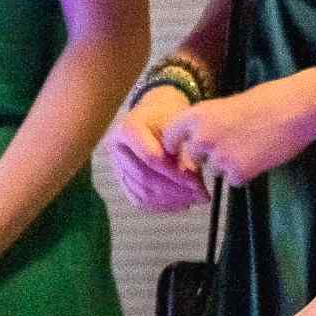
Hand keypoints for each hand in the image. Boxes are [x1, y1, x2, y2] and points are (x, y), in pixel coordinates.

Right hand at [96, 90, 204, 213]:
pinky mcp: (121, 177)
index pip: (151, 158)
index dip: (175, 174)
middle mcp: (116, 148)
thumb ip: (184, 154)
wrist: (154, 110)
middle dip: (175, 191)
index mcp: (128, 129)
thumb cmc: (168, 115)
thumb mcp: (178, 127)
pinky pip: (138, 198)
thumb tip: (195, 186)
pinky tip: (179, 204)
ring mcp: (116, 164)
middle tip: (199, 196)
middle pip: (145, 178)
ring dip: (169, 201)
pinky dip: (159, 205)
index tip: (197, 183)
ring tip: (193, 200)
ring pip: (141, 192)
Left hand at [160, 78, 315, 189]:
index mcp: (196, 115)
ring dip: (228, 165)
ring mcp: (219, 157)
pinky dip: (245, 175)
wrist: (294, 109)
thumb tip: (199, 140)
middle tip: (230, 148)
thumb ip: (208, 123)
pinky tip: (260, 158)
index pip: (170, 136)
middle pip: (193, 158)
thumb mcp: (226, 104)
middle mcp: (201, 137)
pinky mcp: (237, 173)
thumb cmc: (266, 100)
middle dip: (206, 157)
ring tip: (251, 148)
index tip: (179, 150)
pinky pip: (234, 181)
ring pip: (214, 170)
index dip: (175, 145)